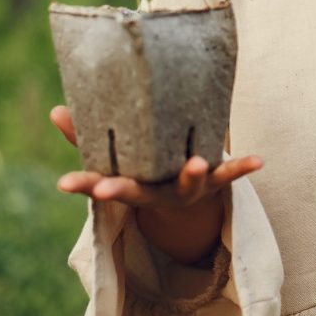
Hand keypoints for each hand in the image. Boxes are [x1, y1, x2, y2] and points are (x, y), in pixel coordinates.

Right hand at [50, 105, 262, 208]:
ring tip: (197, 163)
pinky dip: (242, 167)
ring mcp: (187, 189)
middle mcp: (157, 191)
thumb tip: (56, 110)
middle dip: (121, 190)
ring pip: (187, 184)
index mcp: (131, 183)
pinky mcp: (214, 183)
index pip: (100, 184)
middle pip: (137, 193)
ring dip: (191, 175)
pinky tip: (259, 160)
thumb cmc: (144, 170)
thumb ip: (87, 136)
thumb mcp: (116, 158)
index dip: (83, 184)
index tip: (64, 184)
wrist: (185, 205)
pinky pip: (229, 175)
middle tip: (108, 188)